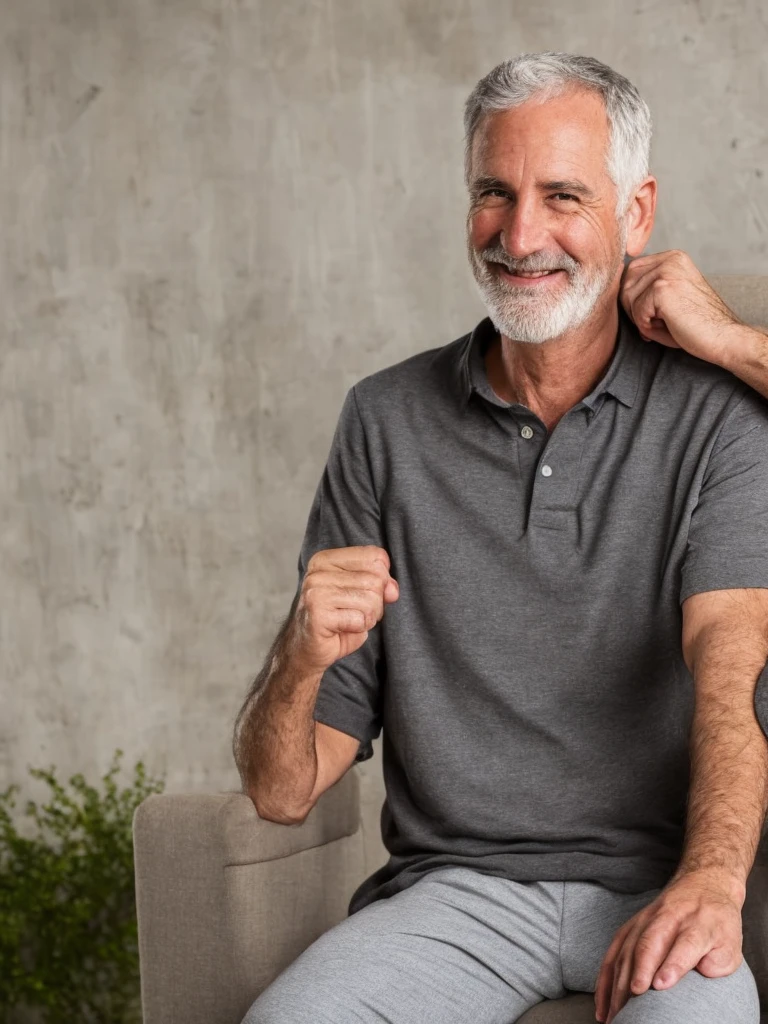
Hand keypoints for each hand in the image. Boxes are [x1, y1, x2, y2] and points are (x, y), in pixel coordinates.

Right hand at [287, 544, 398, 674]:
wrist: (307, 650)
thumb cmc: (336, 620)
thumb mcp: (363, 596)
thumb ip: (381, 585)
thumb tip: (392, 590)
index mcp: (327, 559)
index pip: (376, 556)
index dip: (382, 579)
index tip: (364, 594)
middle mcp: (318, 571)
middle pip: (376, 580)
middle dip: (376, 603)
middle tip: (356, 613)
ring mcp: (315, 592)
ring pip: (371, 600)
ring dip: (368, 618)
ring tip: (349, 621)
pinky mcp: (317, 614)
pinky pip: (360, 619)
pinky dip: (359, 629)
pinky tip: (341, 630)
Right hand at [594, 870, 744, 1023]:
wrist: (701, 885)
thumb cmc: (717, 922)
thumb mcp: (732, 941)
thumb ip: (720, 961)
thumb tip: (703, 971)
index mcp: (698, 923)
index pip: (686, 943)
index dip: (673, 964)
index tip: (661, 985)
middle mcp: (669, 918)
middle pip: (650, 943)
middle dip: (639, 969)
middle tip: (633, 996)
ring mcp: (646, 919)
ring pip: (628, 948)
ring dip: (619, 978)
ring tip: (616, 1011)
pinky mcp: (631, 925)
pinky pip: (614, 951)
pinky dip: (605, 978)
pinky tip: (604, 1002)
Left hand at [619, 250, 743, 366]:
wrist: (723, 337)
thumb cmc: (694, 325)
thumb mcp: (667, 300)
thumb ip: (644, 290)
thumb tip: (609, 291)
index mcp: (672, 258)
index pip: (630, 273)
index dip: (634, 299)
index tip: (652, 314)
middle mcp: (670, 258)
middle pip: (625, 283)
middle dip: (633, 308)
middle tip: (654, 323)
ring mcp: (667, 270)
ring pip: (628, 297)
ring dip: (640, 318)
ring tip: (663, 324)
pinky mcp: (663, 287)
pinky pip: (637, 310)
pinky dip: (646, 326)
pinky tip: (667, 328)